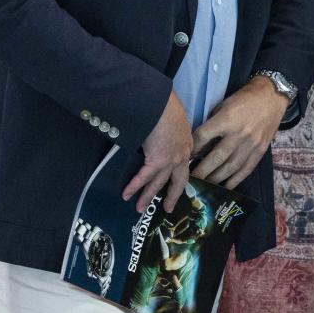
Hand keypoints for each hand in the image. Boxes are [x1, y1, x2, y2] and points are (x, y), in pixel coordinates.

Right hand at [124, 91, 192, 211]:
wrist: (161, 104)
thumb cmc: (166, 106)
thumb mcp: (174, 119)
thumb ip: (170, 129)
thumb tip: (159, 131)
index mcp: (187, 143)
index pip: (184, 164)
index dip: (180, 175)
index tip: (177, 185)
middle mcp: (182, 154)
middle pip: (178, 180)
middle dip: (172, 195)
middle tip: (168, 208)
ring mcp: (171, 159)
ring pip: (159, 183)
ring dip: (148, 196)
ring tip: (140, 208)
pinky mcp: (157, 161)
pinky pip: (144, 177)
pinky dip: (134, 186)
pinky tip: (126, 194)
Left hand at [190, 79, 287, 187]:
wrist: (272, 97)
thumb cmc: (244, 100)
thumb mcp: (224, 106)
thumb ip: (212, 124)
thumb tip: (200, 144)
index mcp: (227, 119)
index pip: (203, 138)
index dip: (192, 149)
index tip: (185, 157)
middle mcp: (239, 134)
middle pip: (215, 158)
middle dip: (201, 171)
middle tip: (190, 180)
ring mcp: (251, 145)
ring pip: (230, 167)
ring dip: (215, 178)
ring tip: (205, 185)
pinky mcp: (260, 151)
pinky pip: (245, 170)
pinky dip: (234, 180)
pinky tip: (225, 186)